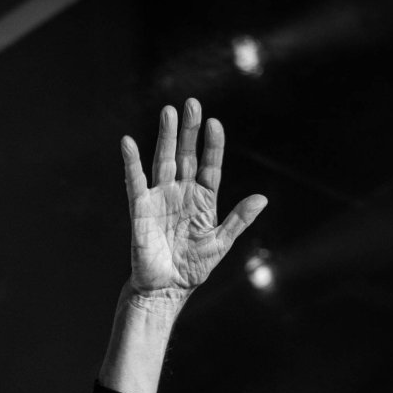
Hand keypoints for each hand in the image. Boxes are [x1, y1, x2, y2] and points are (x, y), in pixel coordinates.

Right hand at [120, 99, 265, 302]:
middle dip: (188, 130)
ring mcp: (160, 198)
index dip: (212, 145)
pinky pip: (135, 181)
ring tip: (169, 111)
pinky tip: (129, 143)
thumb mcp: (220, 242)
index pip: (209, 165)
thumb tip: (263, 198)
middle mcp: (180, 192)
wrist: (166, 289)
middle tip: (192, 103)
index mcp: (202, 199)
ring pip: (164, 160)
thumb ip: (239, 219)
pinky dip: (131, 163)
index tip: (215, 123)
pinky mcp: (140, 208)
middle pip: (185, 155)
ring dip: (166, 137)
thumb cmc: (193, 267)